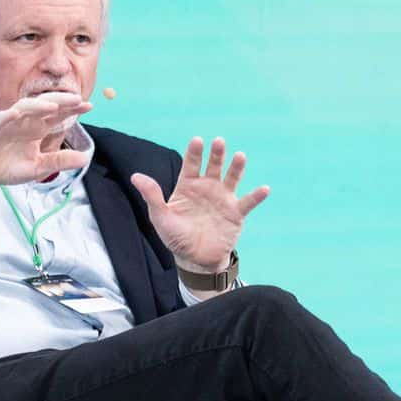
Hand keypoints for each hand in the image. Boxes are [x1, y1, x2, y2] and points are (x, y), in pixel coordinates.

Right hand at [0, 92, 92, 205]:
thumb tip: (85, 158)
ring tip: (54, 105)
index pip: (57, 114)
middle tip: (77, 99)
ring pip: (23, 108)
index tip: (89, 105)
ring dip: (38, 105)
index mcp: (36, 128)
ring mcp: (7, 122)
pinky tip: (16, 114)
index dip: (71, 108)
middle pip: (44, 106)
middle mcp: (24, 121)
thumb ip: (60, 161)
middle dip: (60, 101)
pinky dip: (7, 116)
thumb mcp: (39, 167)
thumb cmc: (8, 166)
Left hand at [129, 136, 269, 271]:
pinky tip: (264, 189)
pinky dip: (256, 196)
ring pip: (232, 178)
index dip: (195, 152)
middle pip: (213, 166)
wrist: (196, 259)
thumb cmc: (176, 237)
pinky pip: (247, 203)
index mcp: (188, 186)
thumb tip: (136, 176)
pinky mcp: (236, 213)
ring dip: (237, 168)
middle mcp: (207, 188)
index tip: (197, 140)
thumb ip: (152, 196)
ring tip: (240, 156)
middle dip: (216, 154)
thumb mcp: (160, 217)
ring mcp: (223, 199)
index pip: (192, 164)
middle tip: (219, 142)